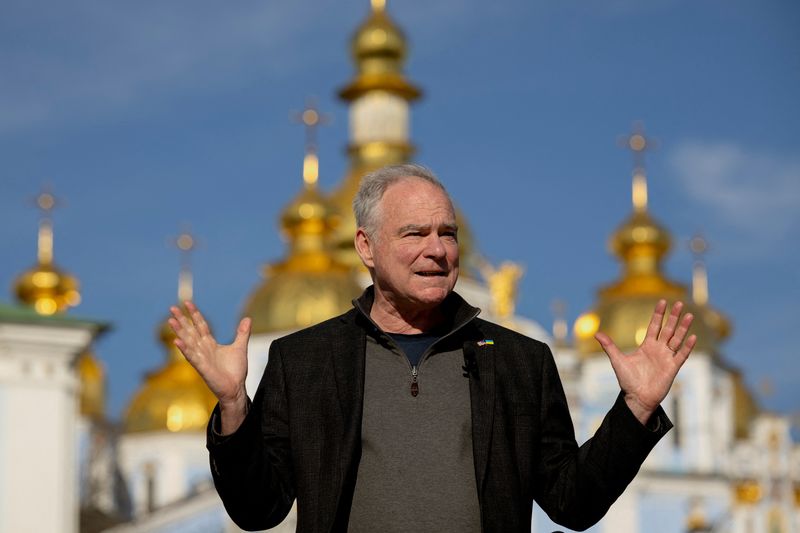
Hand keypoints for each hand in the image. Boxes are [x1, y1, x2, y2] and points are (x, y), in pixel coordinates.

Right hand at [169, 301, 251, 433]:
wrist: (236, 388)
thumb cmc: (235, 370)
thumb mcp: (240, 347)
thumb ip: (242, 333)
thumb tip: (247, 318)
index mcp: (210, 343)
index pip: (200, 325)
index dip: (194, 314)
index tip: (188, 302)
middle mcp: (203, 349)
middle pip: (190, 330)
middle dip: (182, 319)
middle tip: (172, 307)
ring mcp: (201, 357)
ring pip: (188, 341)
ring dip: (179, 331)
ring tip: (171, 320)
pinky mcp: (201, 367)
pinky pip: (191, 356)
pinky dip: (184, 349)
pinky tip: (176, 341)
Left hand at [594, 300, 695, 424]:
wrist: (636, 398)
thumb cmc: (627, 380)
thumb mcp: (617, 360)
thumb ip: (609, 346)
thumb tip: (596, 333)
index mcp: (646, 346)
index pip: (654, 326)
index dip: (658, 314)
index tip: (662, 301)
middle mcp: (658, 349)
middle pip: (668, 329)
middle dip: (673, 316)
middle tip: (679, 303)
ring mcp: (667, 358)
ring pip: (677, 339)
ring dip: (683, 328)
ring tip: (689, 315)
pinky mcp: (673, 368)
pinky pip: (681, 355)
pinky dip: (687, 346)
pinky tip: (693, 337)